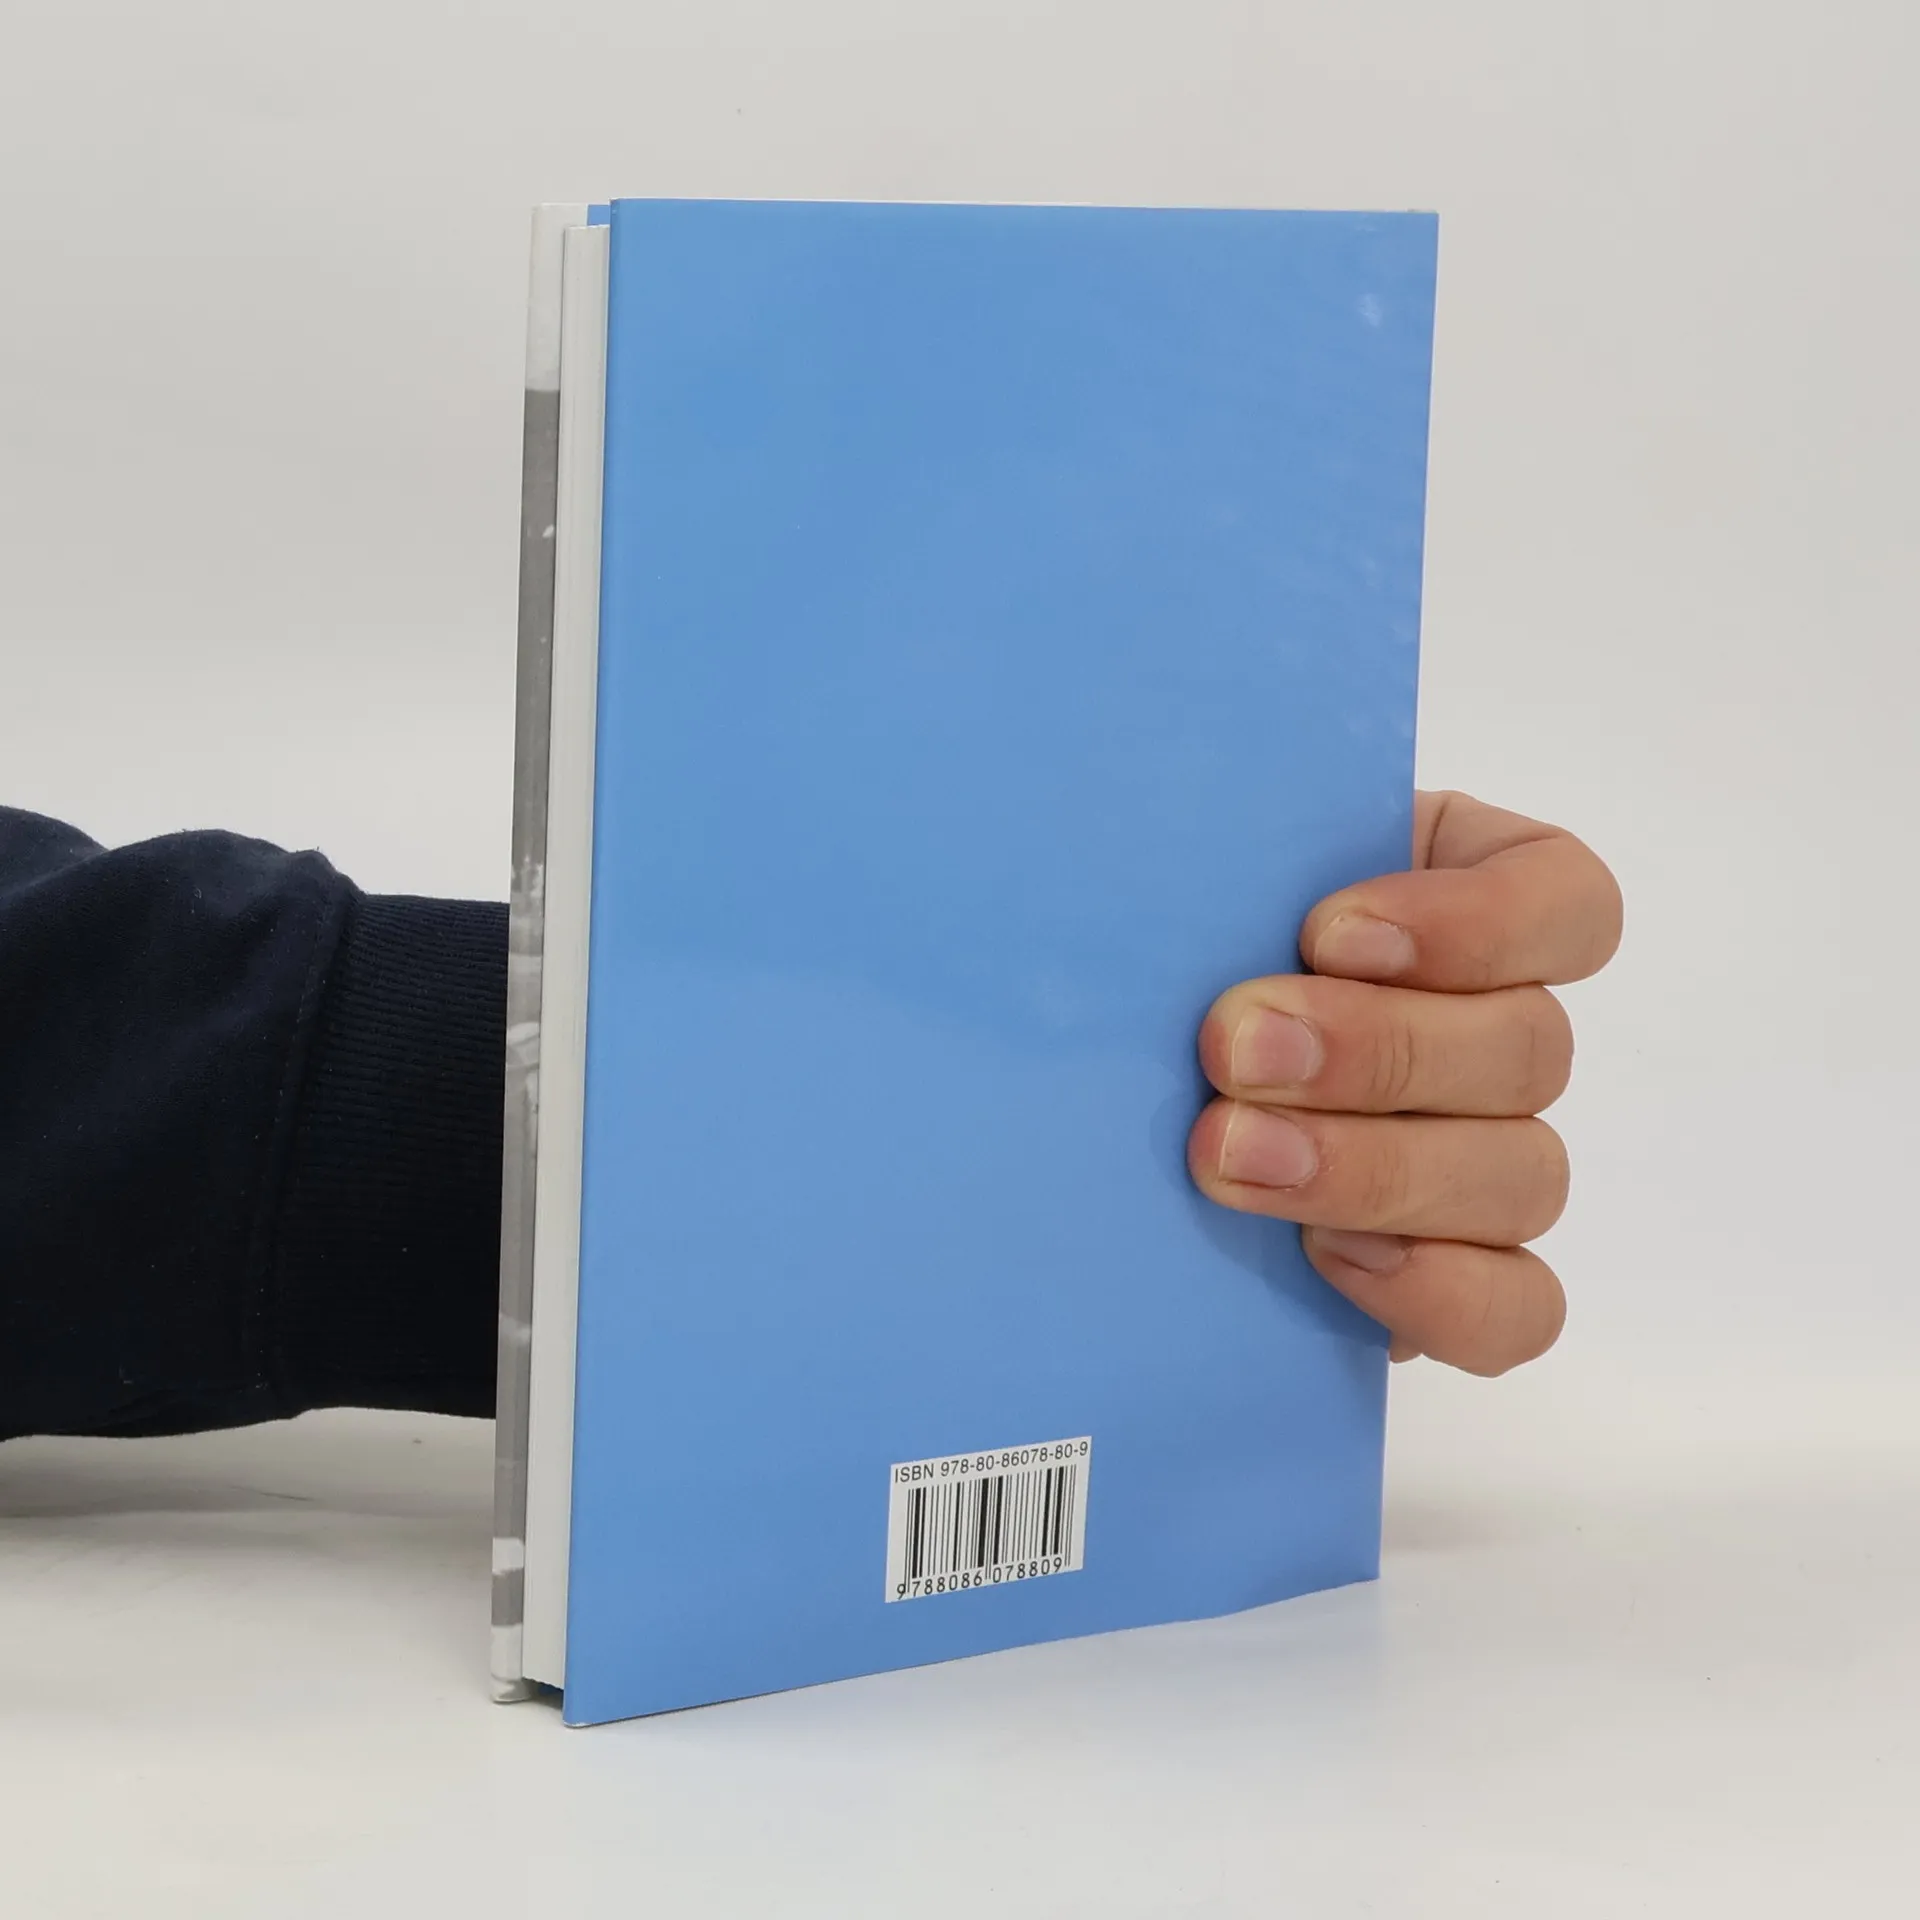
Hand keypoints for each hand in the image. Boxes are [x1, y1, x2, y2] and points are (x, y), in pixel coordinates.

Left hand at [1186, 791, 1620, 1375]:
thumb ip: (1228, 867)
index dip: (1476, 920)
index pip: (1564, 899)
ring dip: (1374, 1168)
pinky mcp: (1458, 1279)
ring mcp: (1490, 1160)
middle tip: (1232, 1050)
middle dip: (1374, 1051)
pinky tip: (1325, 1254)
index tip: (1325, 931)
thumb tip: (1183, 853)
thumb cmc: (1160, 953)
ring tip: (1229, 1157)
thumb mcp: (1195, 884)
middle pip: (1528, 1048)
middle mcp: (1498, 1028)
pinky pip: (1515, 1308)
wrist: (1085, 1105)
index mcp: (1467, 898)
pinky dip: (1436, 1289)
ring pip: (1520, 1174)